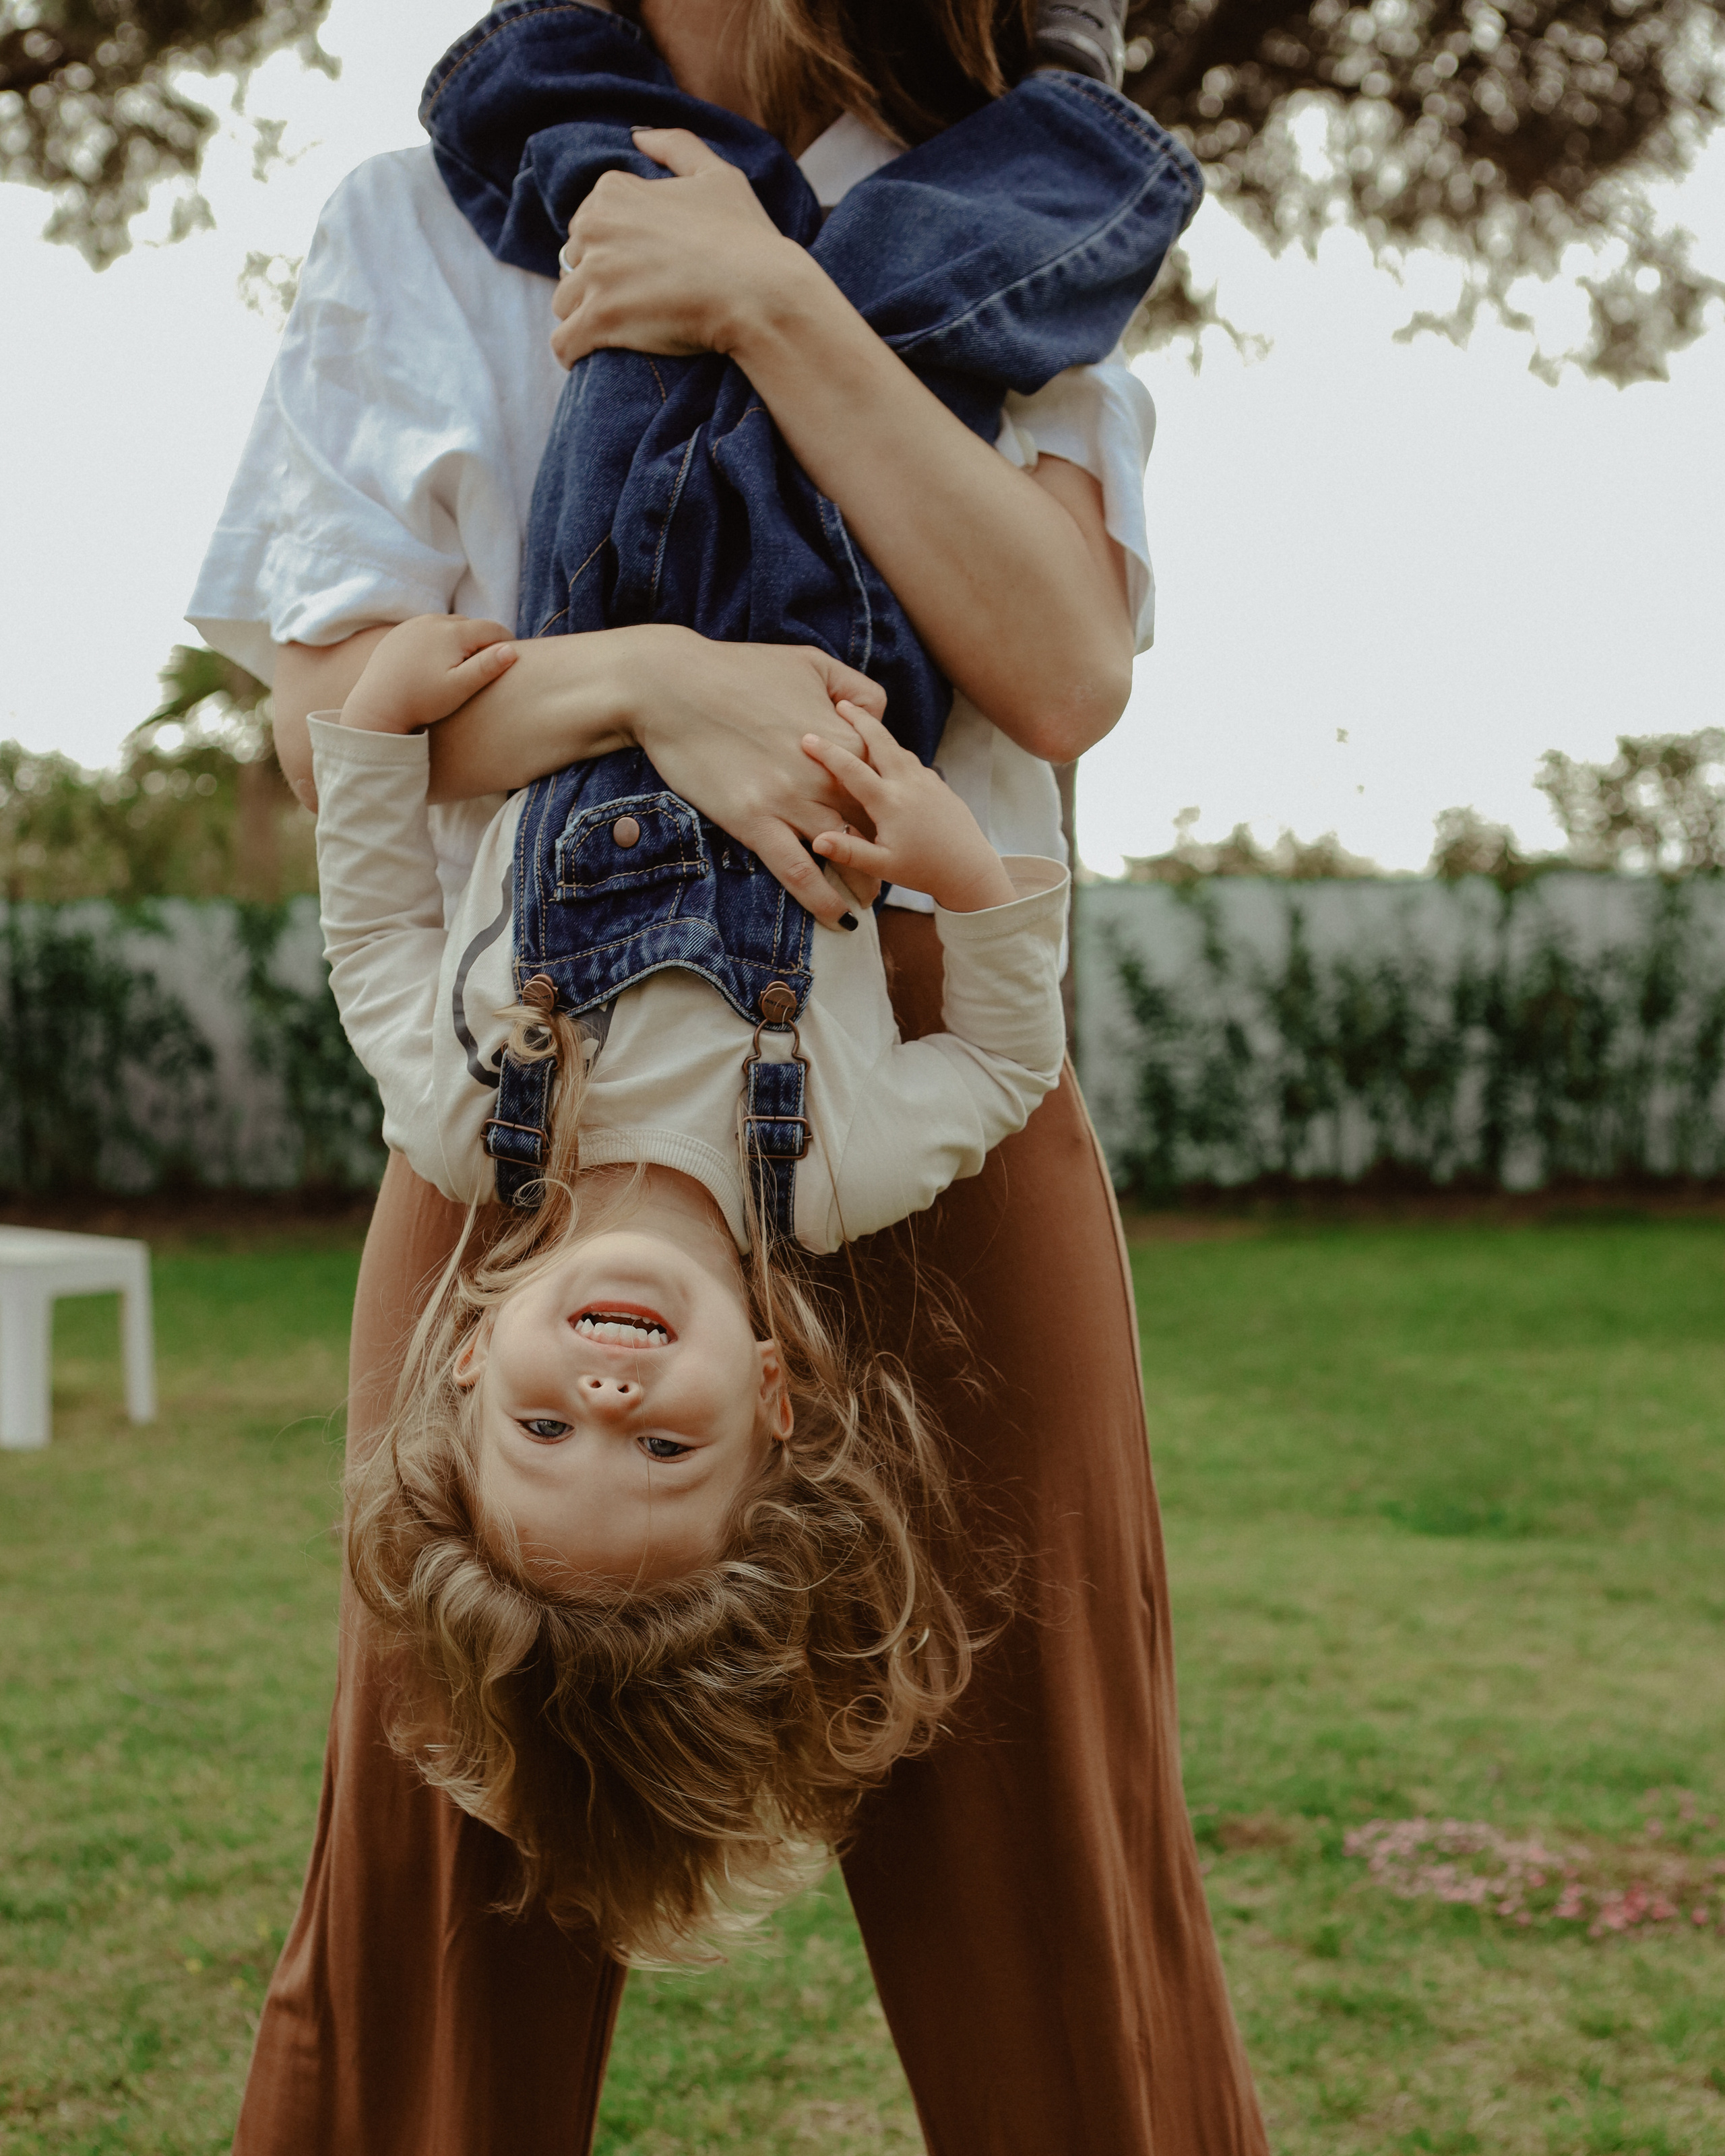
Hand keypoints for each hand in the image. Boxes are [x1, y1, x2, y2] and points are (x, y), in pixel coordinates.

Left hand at [342, 616, 516, 734]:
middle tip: (489, 664)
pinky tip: (437, 662)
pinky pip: (428, 630)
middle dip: (483, 640)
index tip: (514, 658)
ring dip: (460, 639)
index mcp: (453, 632)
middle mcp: (434, 620)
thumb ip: (487, 667)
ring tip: (463, 663)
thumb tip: (511, 650)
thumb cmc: (422, 701)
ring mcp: (414, 624)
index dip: (507, 642)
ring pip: (449, 625)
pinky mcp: (400, 632)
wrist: (377, 705)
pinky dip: (438, 640)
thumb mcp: (460, 688)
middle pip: (471, 625)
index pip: (492, 629)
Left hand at [550, 128, 808, 367]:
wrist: (760, 293)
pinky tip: (587, 357)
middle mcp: (595, 227)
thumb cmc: (745, 237)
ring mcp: (594, 275)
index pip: (587, 223)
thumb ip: (676, 146)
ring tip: (617, 332)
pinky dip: (570, 352)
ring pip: (565, 302)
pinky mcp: (599, 321)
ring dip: (583, 317)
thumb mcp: (718, 175)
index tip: (638, 268)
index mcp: (614, 191)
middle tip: (633, 301)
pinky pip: (563, 343)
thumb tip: (638, 135)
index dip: (611, 248)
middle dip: (594, 281)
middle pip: (573, 261)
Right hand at [631, 634, 883, 926]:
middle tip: (892, 870)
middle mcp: (825, 775)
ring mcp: (790, 801)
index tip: (896, 822)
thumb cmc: (737, 669)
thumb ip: (857, 689)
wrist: (671, 685)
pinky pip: (799, 873)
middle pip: (874, 824)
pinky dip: (822, 900)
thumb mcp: (811, 662)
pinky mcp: (755, 822)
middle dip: (888, 850)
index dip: (894, 805)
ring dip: (864, 883)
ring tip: (869, 901)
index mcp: (843, 738)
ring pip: (845, 856)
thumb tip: (876, 720)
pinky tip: (837, 919)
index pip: (886, 782)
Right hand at [804, 704, 1018, 913]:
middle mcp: (908, 784)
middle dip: (859, 719)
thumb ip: (849, 852)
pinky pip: (912, 760)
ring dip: (878, 732)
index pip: (852, 770)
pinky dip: (896, 750)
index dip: (827, 752)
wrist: (970, 869)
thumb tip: (817, 840)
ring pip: (898, 747)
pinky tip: (889, 754)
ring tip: (862, 721)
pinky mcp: (939, 784)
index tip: (807, 737)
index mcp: (890, 802)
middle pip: (880, 741)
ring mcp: (926, 781)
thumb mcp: (883, 866)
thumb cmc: (924, 871)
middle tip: (841, 703)